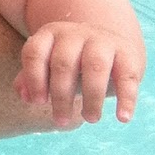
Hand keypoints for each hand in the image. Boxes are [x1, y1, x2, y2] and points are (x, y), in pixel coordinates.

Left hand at [16, 22, 144, 126]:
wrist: (110, 43)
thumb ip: (31, 78)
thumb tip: (26, 97)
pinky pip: (127, 77)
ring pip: (95, 67)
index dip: (34, 79)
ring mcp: (103, 41)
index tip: (38, 103)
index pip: (35, 53)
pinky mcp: (128, 54)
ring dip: (92, 98)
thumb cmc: (71, 61)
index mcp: (50, 34)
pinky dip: (126, 99)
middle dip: (61, 96)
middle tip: (61, 121)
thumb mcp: (48, 65)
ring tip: (90, 119)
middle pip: (64, 63)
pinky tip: (122, 118)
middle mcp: (75, 34)